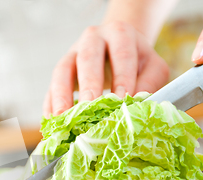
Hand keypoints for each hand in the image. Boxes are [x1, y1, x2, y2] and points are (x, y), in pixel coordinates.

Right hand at [43, 21, 168, 116]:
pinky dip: (50, 104)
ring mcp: (73, 53)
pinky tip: (52, 121)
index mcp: (120, 34)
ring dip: (62, 95)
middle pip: (88, 58)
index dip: (122, 77)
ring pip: (62, 71)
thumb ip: (149, 84)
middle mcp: (93, 39)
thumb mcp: (152, 68)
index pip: (121, 53)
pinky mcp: (61, 71)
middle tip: (90, 106)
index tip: (122, 99)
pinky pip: (51, 86)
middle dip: (89, 83)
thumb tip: (138, 108)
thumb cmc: (137, 62)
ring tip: (63, 117)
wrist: (119, 48)